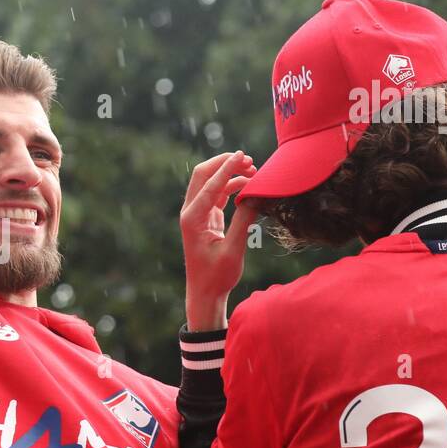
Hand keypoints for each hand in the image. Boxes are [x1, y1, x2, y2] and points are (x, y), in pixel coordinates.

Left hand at [180, 150, 257, 330]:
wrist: (205, 292)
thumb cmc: (217, 276)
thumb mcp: (234, 250)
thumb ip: (244, 222)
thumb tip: (256, 195)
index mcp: (192, 219)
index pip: (210, 184)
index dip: (227, 167)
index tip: (244, 155)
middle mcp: (190, 213)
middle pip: (204, 175)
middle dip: (225, 163)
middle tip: (250, 160)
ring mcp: (197, 214)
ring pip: (211, 183)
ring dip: (230, 174)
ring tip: (254, 172)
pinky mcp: (206, 218)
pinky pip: (217, 194)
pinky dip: (231, 186)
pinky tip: (248, 185)